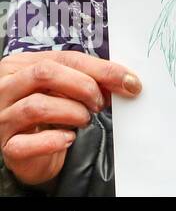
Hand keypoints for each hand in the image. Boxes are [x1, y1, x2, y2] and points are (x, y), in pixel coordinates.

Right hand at [0, 51, 140, 187]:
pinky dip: (54, 140)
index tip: (128, 81)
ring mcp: (1, 118)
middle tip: (101, 102)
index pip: (64, 58)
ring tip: (85, 119)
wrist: (33, 152)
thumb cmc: (52, 113)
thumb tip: (126, 80)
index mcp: (20, 66)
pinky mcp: (5, 146)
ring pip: (36, 106)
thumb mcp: (69, 89)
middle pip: (45, 73)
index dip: (100, 69)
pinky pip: (26, 143)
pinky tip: (69, 138)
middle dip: (83, 86)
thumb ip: (92, 79)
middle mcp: (5, 88)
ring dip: (72, 112)